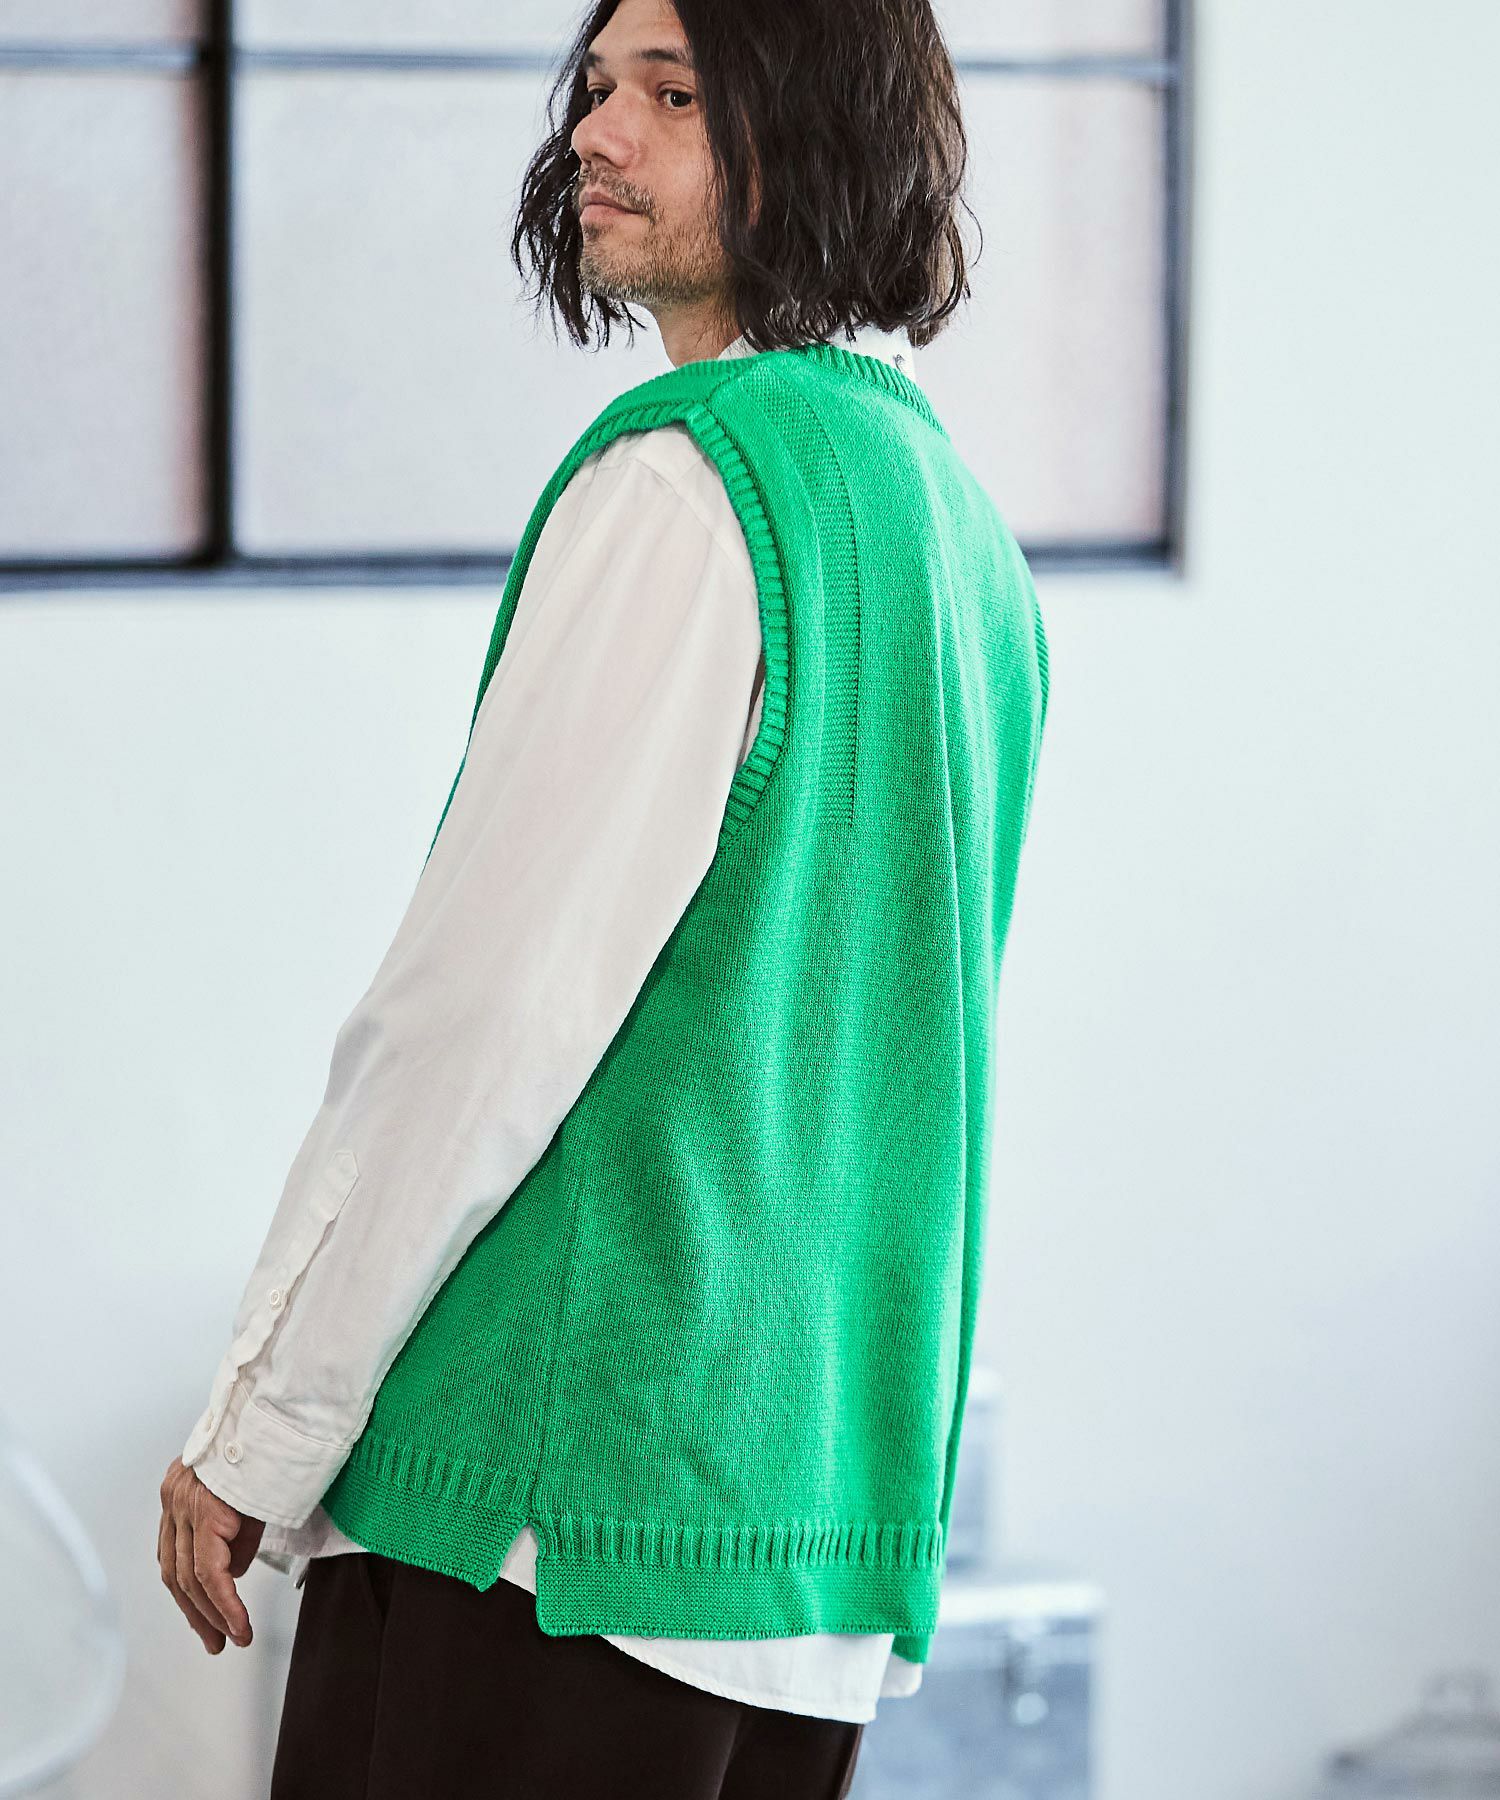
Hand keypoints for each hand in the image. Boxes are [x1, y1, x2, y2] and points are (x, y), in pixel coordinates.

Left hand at [158, 1456, 265, 1654]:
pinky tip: (239, 1622)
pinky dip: (225, 1603)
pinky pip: (209, 1572)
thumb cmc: (269, 1446)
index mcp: (180, 1490)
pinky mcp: (205, 1512)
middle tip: (215, 1641)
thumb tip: (232, 1574)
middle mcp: (174, 1497)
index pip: (174, 1555)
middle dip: (196, 1613)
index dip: (188, 1593)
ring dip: (213, 1614)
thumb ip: (235, 1535)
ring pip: (190, 1577)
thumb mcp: (248, 1494)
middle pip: (174, 1572)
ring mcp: (184, 1504)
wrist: (280, 1415)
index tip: (206, 1618)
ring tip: (235, 1636)